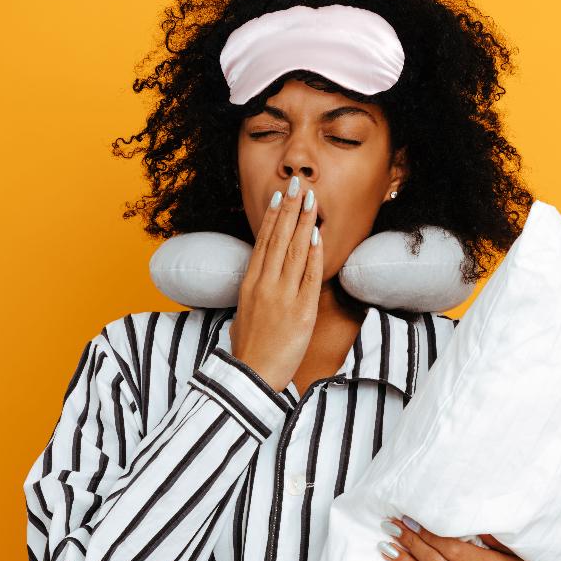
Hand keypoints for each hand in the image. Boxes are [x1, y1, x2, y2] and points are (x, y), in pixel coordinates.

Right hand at [229, 177, 322, 391]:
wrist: (252, 376)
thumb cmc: (248, 350)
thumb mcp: (242, 316)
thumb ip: (253, 296)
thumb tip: (258, 284)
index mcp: (249, 285)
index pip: (263, 243)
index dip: (273, 217)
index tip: (281, 197)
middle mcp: (265, 286)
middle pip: (279, 239)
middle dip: (290, 209)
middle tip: (299, 183)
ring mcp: (283, 297)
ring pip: (294, 252)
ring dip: (304, 223)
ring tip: (311, 200)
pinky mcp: (301, 312)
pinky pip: (309, 277)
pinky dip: (313, 255)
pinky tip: (317, 236)